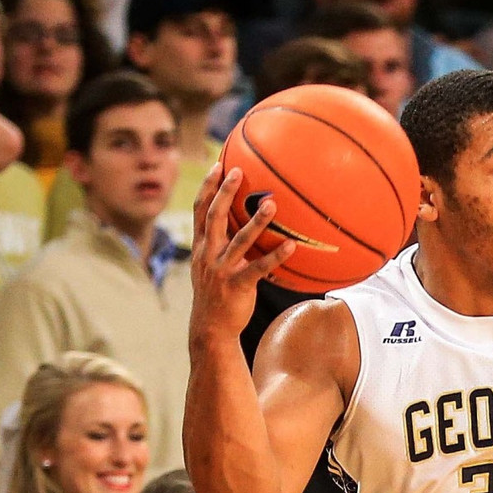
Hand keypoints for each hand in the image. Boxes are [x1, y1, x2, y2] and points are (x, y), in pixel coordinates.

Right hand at [189, 162, 298, 346]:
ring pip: (239, 240)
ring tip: (272, 204)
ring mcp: (222, 269)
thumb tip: (240, 226)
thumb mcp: (210, 266)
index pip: (200, 210)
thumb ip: (220, 245)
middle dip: (224, 192)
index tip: (218, 165)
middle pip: (215, 216)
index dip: (208, 187)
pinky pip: (259, 268)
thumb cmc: (216, 294)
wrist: (211, 327)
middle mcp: (208, 254)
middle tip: (237, 171)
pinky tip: (291, 245)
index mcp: (201, 246)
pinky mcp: (238, 285)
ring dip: (256, 221)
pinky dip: (275, 257)